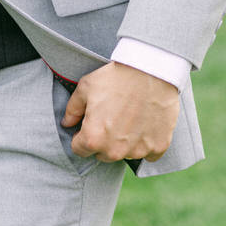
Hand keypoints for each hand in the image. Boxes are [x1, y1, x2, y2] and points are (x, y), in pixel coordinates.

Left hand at [61, 61, 179, 163]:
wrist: (151, 70)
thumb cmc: (115, 78)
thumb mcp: (86, 88)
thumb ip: (72, 110)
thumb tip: (67, 123)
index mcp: (93, 138)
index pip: (80, 149)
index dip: (81, 136)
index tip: (90, 124)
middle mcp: (115, 150)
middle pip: (102, 154)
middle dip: (103, 141)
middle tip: (111, 118)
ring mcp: (138, 151)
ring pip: (125, 154)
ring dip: (124, 143)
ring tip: (129, 118)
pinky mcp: (158, 147)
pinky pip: (149, 154)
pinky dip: (146, 143)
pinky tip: (145, 124)